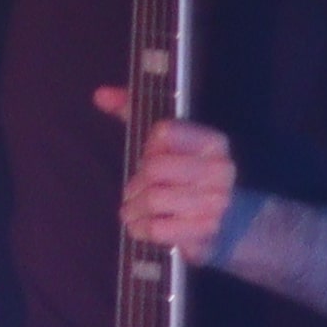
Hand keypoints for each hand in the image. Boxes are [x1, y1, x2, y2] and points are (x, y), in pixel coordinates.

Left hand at [96, 92, 250, 265]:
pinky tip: (143, 225)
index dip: (148, 146)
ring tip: (134, 209)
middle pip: (154, 168)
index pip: (164, 132)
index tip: (151, 156)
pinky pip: (158, 229)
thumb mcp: (164, 139)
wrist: (226, 220)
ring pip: (153, 199)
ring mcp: (216, 203)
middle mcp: (220, 170)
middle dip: (136, 182)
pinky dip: (141, 228)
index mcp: (212, 142)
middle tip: (134, 191)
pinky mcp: (205, 231)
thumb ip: (132, 110)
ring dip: (133, 208)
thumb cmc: (184, 174)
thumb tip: (100, 95)